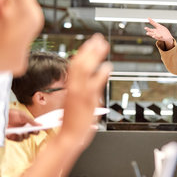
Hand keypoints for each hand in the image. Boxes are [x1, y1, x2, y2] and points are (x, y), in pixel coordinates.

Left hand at [5, 109, 40, 141]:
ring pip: (25, 138)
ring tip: (21, 132)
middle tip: (29, 130)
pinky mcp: (11, 136)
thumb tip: (41, 125)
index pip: (36, 128)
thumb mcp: (23, 116)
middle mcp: (24, 129)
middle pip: (31, 134)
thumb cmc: (12, 114)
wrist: (0, 116)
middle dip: (31, 133)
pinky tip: (14, 133)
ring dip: (24, 135)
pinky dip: (16, 137)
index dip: (39, 129)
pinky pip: (17, 140)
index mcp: (28, 124)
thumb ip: (32, 121)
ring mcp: (18, 133)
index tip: (42, 129)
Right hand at [61, 34, 111, 148]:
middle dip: (90, 49)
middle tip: (98, 39)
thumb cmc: (72, 122)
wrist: (68, 137)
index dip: (84, 52)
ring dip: (94, 56)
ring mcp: (80, 93)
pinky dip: (100, 74)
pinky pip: (94, 84)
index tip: (91, 43)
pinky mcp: (87, 101)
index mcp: (70, 87)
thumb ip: (81, 89)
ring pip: (85, 69)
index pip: (75, 64)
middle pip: (80, 63)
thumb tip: (91, 79)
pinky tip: (107, 66)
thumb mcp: (74, 101)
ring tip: (103, 46)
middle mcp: (74, 88)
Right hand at [145, 18, 173, 49]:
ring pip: (155, 36)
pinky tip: (158, 36)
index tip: (145, 28)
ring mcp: (159, 36)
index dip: (148, 29)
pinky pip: (160, 38)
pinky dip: (158, 37)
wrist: (168, 36)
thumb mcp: (158, 25)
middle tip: (147, 33)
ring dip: (154, 36)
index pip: (150, 30)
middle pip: (152, 33)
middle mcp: (156, 34)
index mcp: (154, 31)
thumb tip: (148, 18)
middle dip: (150, 33)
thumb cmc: (162, 31)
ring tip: (152, 36)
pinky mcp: (162, 38)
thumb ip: (153, 22)